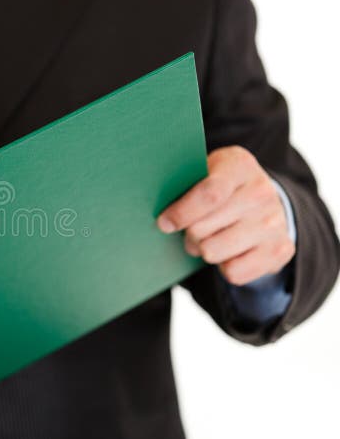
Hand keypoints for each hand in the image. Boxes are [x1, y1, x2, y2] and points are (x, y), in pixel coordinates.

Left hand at [156, 145, 294, 285]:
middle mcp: (261, 193)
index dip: (181, 213)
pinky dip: (224, 266)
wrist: (267, 202)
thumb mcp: (205, 172)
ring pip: (212, 252)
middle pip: (202, 229)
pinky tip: (229, 251)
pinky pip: (233, 272)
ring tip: (209, 239)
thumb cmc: (222, 186)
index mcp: (239, 165)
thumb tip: (158, 210)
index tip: (163, 223)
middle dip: (188, 234)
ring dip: (203, 250)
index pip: (208, 194)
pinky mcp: (280, 250)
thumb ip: (183, 184)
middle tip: (191, 230)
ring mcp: (274, 222)